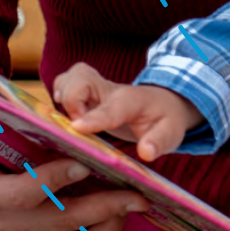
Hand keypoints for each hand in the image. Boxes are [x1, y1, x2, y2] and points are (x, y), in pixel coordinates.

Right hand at [0, 104, 146, 230]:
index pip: (15, 196)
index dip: (47, 182)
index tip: (79, 160)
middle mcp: (3, 218)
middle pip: (51, 221)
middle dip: (94, 207)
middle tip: (133, 190)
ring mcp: (19, 228)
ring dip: (102, 225)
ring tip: (137, 204)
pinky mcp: (32, 230)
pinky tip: (123, 217)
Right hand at [53, 62, 204, 162]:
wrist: (164, 103)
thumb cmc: (165, 120)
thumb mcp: (170, 133)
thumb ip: (159, 142)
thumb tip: (146, 152)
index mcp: (130, 101)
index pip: (111, 107)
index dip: (94, 118)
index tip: (77, 128)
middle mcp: (109, 91)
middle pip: (82, 77)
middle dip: (71, 98)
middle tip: (73, 127)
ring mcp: (96, 90)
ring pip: (71, 77)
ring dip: (62, 94)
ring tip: (61, 119)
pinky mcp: (86, 94)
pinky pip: (65, 85)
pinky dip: (58, 95)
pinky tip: (59, 117)